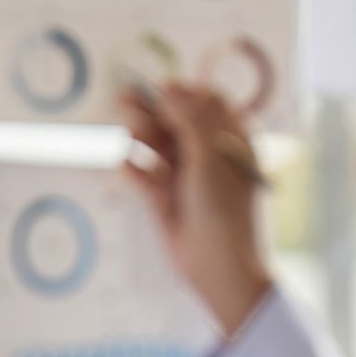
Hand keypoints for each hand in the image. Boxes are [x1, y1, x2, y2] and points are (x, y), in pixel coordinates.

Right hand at [121, 83, 273, 336]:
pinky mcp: (165, 199)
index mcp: (232, 141)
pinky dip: (134, 167)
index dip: (183, 92)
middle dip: (152, 109)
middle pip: (175, 120)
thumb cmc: (224, 210)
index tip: (161, 89)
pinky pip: (145, 174)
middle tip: (123, 99)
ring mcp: (186, 176)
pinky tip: (126, 165)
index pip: (207, 102)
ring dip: (140, 133)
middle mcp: (209, 154)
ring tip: (128, 133)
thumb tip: (168, 88)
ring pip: (157, 144)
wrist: (220, 268)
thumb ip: (189, 118)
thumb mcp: (210, 156)